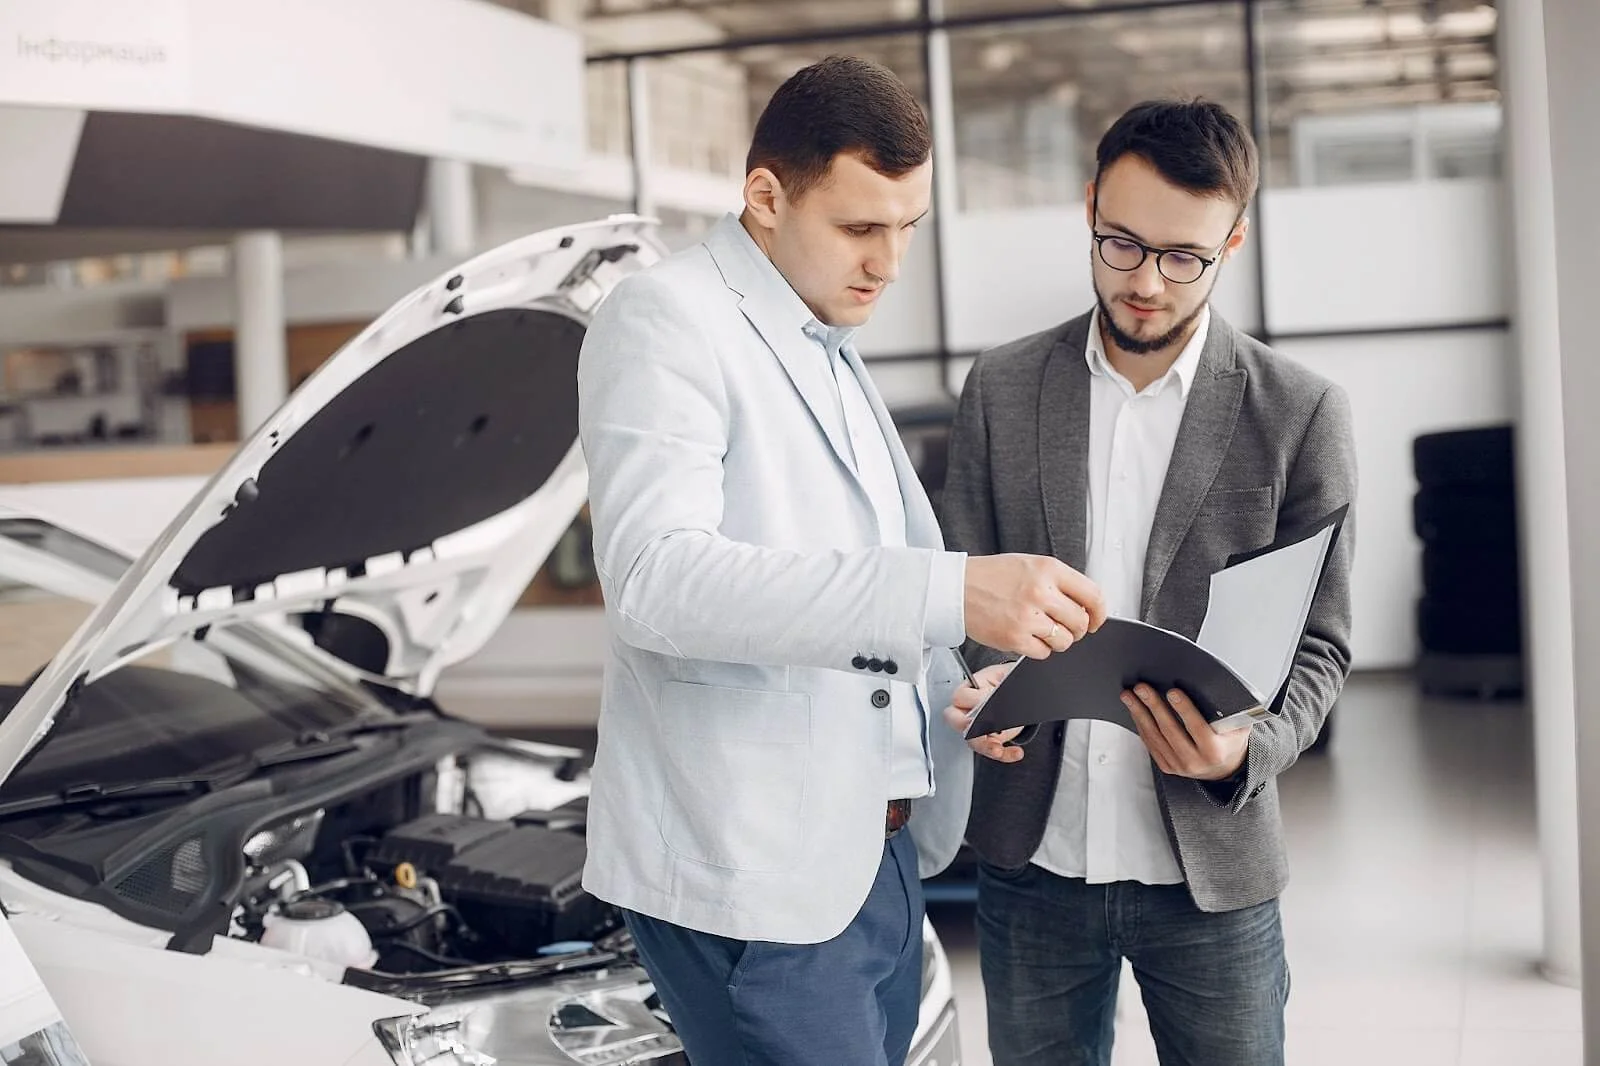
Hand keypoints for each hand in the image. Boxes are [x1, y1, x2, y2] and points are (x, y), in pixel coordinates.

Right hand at [941, 662, 1023, 762]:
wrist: (1018, 689)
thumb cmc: (1007, 679)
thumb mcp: (1005, 676)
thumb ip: (1000, 683)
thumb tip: (999, 690)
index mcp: (969, 689)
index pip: (959, 697)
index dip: (972, 701)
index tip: (985, 703)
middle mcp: (969, 709)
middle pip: (956, 722)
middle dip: (968, 729)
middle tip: (983, 729)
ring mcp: (978, 726)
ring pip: (973, 741)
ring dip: (986, 747)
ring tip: (999, 750)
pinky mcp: (991, 739)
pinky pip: (992, 751)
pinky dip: (1004, 755)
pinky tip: (1015, 752)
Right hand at [964, 554, 1106, 659]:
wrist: (955, 588)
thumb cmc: (991, 576)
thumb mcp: (1030, 564)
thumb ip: (1059, 581)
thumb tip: (1086, 605)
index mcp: (1049, 569)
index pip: (1093, 595)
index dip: (1099, 613)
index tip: (1096, 620)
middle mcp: (1041, 591)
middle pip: (1081, 622)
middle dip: (1077, 630)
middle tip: (1065, 628)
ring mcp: (1028, 616)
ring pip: (1065, 641)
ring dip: (1058, 641)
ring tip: (1042, 631)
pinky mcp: (1014, 638)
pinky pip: (1043, 653)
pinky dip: (1039, 649)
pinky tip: (1027, 637)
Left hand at [1122, 684, 1248, 780]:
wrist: (1223, 768)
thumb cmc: (1230, 741)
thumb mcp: (1238, 728)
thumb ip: (1232, 712)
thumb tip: (1219, 688)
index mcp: (1214, 751)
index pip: (1197, 727)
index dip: (1184, 709)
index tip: (1172, 692)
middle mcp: (1195, 761)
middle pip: (1170, 730)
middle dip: (1154, 706)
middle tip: (1142, 688)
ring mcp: (1179, 766)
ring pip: (1155, 736)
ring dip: (1139, 713)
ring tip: (1129, 695)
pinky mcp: (1167, 766)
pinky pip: (1150, 743)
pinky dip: (1140, 725)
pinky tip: (1134, 710)